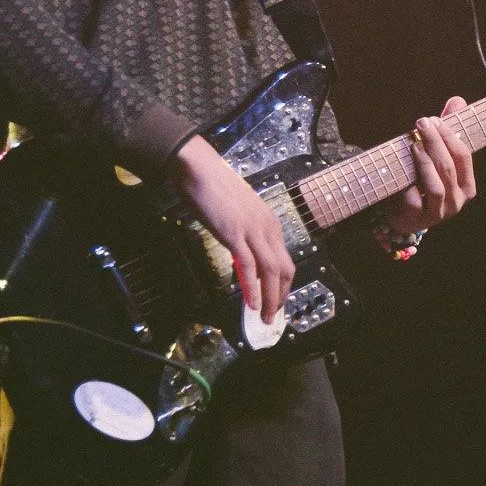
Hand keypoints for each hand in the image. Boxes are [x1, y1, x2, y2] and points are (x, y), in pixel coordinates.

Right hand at [174, 138, 293, 322]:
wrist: (200, 169)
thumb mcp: (239, 213)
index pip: (285, 260)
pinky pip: (248, 265)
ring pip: (270, 270)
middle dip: (280, 295)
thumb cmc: (216, 188)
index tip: (277, 300)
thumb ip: (246, 233)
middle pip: (284, 268)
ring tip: (264, 316)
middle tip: (273, 315)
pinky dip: (252, 287)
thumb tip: (244, 253)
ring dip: (269, 297)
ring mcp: (252, 230)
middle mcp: (267, 227)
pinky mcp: (234, 233)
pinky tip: (251, 301)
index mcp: (270, 223)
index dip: (283, 284)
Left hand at [387, 97, 477, 245]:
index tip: (435, 119)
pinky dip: (409, 185)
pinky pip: (415, 200)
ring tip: (414, 144)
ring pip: (436, 186)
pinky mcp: (417, 219)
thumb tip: (457, 101)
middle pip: (449, 168)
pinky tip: (402, 171)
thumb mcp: (438, 156)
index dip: (450, 136)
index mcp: (467, 185)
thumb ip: (448, 130)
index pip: (464, 156)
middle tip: (422, 124)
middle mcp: (456, 201)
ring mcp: (437, 212)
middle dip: (436, 143)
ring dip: (425, 162)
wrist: (403, 214)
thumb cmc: (424, 180)